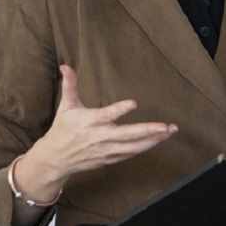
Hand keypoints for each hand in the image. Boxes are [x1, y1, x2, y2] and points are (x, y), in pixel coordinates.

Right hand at [16, 65, 176, 199]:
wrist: (56, 159)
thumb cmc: (63, 129)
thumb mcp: (66, 106)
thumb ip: (69, 85)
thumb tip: (65, 65)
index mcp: (89, 122)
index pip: (106, 115)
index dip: (119, 110)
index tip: (133, 103)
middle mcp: (100, 137)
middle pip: (127, 135)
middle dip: (148, 130)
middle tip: (165, 126)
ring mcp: (107, 150)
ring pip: (133, 147)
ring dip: (153, 140)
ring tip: (169, 131)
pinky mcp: (110, 158)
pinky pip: (131, 154)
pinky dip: (145, 147)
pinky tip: (159, 140)